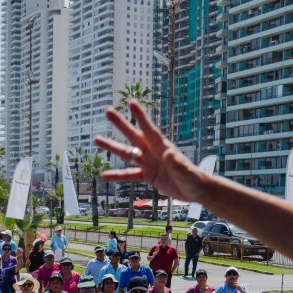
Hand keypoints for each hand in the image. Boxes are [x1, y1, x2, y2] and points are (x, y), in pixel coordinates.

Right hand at [95, 102, 214, 203]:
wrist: (196, 190)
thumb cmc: (194, 179)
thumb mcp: (186, 172)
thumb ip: (177, 164)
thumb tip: (168, 154)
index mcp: (163, 148)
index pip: (149, 129)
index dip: (141, 116)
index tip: (131, 102)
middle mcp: (153, 152)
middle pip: (133, 135)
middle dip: (121, 124)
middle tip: (108, 111)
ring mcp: (148, 163)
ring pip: (126, 153)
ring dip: (111, 146)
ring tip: (96, 139)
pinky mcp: (147, 175)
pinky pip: (129, 174)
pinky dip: (117, 175)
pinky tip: (104, 175)